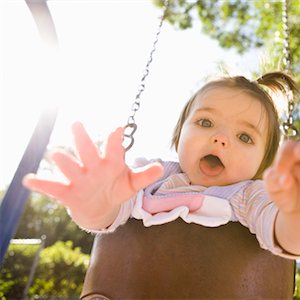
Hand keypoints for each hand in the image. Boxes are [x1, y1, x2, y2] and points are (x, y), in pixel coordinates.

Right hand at [23, 122, 163, 229]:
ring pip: (70, 167)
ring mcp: (79, 178)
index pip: (114, 148)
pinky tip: (29, 180)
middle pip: (87, 151)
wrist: (101, 207)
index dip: (116, 139)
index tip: (118, 127)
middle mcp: (93, 166)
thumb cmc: (117, 188)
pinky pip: (53, 187)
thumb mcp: (132, 184)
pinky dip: (41, 184)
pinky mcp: (68, 192)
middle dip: (83, 139)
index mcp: (111, 162)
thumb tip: (159, 166)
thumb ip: (144, 176)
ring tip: (56, 154)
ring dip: (63, 161)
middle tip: (77, 124)